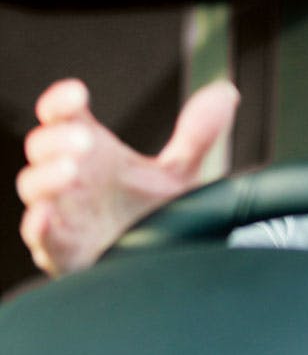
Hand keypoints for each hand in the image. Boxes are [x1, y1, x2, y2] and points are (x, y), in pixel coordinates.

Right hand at [17, 78, 239, 275]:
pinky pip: (42, 239)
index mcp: (94, 152)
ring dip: (48, 176)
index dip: (61, 101)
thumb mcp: (181, 173)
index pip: (63, 116)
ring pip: (35, 188)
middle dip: (58, 138)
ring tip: (73, 169)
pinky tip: (47, 217)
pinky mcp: (64, 251)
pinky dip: (40, 228)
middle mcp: (73, 178)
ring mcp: (65, 213)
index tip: (78, 93)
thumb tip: (225, 93)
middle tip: (86, 139)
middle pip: (43, 147)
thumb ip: (198, 136)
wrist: (161, 261)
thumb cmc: (155, 211)